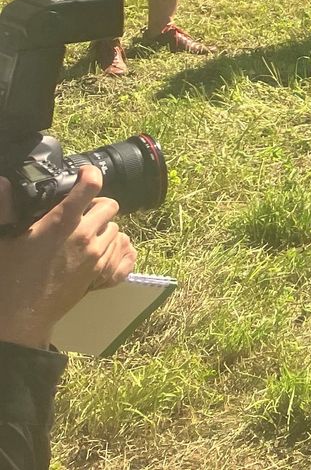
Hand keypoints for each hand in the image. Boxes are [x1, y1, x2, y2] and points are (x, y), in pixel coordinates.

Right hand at [0, 167, 137, 348]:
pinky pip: (118, 250)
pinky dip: (109, 246)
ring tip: (84, 233)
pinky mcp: (99, 272)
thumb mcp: (3, 238)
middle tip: (81, 211)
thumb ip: (4, 208)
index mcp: (61, 222)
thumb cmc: (8, 277)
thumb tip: (2, 183)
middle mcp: (84, 235)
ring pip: (115, 227)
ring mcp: (95, 255)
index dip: (89, 175)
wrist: (20, 315)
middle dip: (97, 204)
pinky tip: (92, 250)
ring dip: (103, 226)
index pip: (90, 185)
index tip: (83, 175)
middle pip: (110, 204)